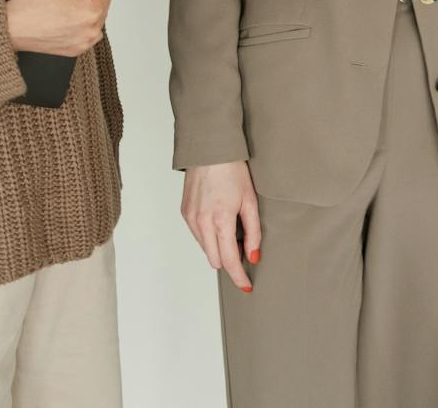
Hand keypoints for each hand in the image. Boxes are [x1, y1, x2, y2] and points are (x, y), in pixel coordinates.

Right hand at [5, 0, 116, 55]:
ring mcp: (84, 43)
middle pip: (103, 2)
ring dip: (84, 11)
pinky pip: (86, 31)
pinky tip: (60, 22)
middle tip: (62, 0)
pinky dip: (77, 25)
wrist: (9, 29)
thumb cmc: (29, 6)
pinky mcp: (76, 50)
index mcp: (92, 12)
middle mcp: (92, 31)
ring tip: (60, 11)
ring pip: (96, 17)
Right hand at [180, 162, 260, 292]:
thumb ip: (253, 232)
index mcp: (220, 221)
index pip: (229, 261)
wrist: (209, 150)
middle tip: (243, 246)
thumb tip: (253, 256)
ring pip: (205, 249)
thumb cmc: (233, 171)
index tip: (247, 286)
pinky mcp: (184, 214)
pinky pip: (197, 236)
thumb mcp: (250, 201)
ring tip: (231, 227)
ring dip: (219, 248)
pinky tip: (218, 220)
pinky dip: (209, 237)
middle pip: (215, 260)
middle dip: (230, 260)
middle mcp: (201, 223)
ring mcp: (190, 219)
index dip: (239, 276)